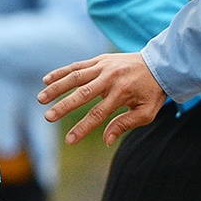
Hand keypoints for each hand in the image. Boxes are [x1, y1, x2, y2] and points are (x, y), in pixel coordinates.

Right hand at [40, 51, 167, 145]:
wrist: (160, 64)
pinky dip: (61, 72)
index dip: (82, 128)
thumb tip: (106, 140)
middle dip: (64, 107)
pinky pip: (77, 66)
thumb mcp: (146, 112)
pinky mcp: (100, 60)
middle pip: (82, 94)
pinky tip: (46, 80)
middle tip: (48, 117)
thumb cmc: (152, 92)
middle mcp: (110, 78)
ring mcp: (104, 67)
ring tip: (41, 99)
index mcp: (122, 93)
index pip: (98, 114)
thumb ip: (125, 124)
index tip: (69, 140)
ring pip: (75, 77)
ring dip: (57, 87)